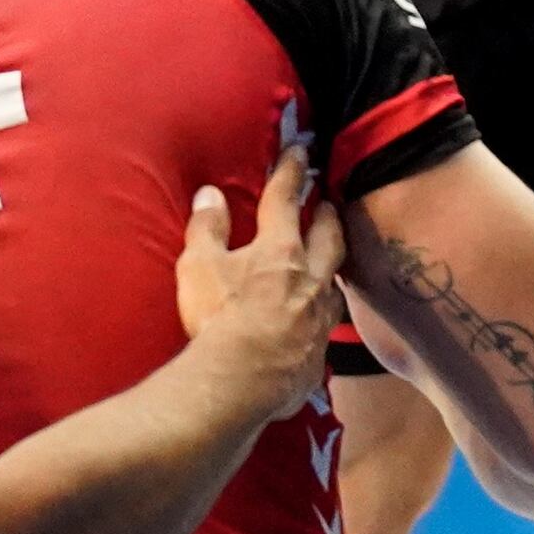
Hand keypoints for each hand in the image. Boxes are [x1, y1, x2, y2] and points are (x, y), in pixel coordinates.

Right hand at [174, 148, 332, 416]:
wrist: (243, 384)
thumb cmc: (220, 318)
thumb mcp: (200, 266)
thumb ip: (207, 228)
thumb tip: (209, 194)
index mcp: (281, 251)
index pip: (286, 200)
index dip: (292, 172)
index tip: (300, 150)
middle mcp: (310, 279)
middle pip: (329, 238)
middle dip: (329, 216)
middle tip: (329, 205)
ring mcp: (319, 318)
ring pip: (333, 284)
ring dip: (331, 268)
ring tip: (327, 263)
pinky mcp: (317, 353)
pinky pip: (322, 328)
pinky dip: (318, 318)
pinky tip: (313, 324)